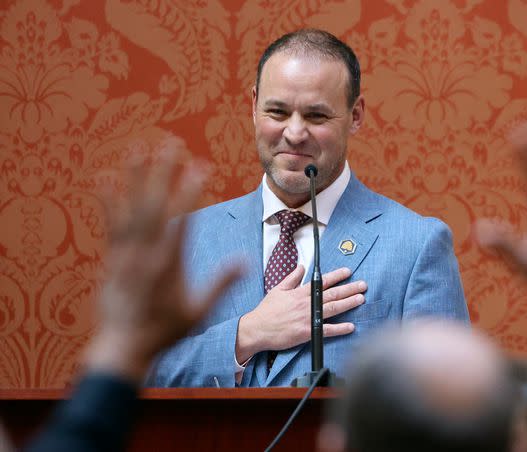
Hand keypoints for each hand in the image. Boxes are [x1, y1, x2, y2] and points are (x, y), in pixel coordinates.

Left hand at [86, 148, 241, 381]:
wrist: (124, 345)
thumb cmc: (165, 330)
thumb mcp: (199, 311)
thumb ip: (220, 284)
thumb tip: (244, 262)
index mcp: (169, 263)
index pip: (181, 219)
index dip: (191, 191)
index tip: (201, 167)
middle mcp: (146, 254)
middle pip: (155, 204)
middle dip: (164, 173)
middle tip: (171, 145)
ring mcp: (126, 254)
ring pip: (131, 209)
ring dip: (135, 178)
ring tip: (139, 149)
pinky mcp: (111, 257)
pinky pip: (110, 223)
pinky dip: (108, 200)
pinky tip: (105, 178)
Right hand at [235, 265, 365, 361]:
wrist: (257, 329)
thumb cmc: (266, 311)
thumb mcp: (278, 289)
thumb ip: (292, 278)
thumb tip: (301, 267)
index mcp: (300, 292)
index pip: (322, 281)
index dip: (337, 275)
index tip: (348, 271)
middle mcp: (307, 304)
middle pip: (333, 293)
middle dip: (350, 288)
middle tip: (363, 285)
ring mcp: (308, 318)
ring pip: (333, 308)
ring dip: (349, 303)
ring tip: (361, 299)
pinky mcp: (307, 332)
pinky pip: (327, 330)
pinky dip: (340, 328)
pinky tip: (351, 326)